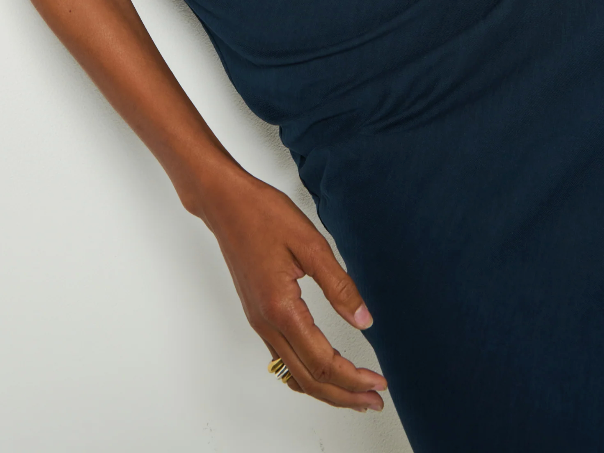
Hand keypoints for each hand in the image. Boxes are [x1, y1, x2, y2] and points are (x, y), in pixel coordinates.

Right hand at [195, 168, 387, 412]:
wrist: (224, 202)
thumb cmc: (262, 214)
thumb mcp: (310, 243)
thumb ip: (339, 285)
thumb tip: (364, 320)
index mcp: (282, 308)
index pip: (323, 362)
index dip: (354, 379)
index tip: (379, 384)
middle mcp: (266, 322)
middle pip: (309, 379)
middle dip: (344, 395)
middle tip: (374, 400)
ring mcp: (258, 320)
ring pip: (293, 373)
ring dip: (326, 389)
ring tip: (354, 393)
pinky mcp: (256, 313)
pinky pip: (282, 357)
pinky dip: (306, 373)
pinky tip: (321, 369)